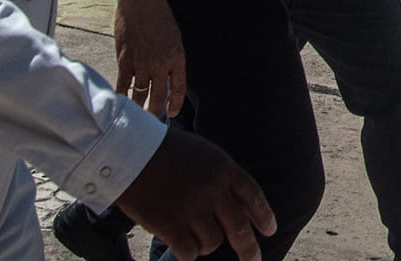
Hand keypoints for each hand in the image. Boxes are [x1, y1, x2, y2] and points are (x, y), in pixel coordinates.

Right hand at [113, 0, 186, 119]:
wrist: (142, 2)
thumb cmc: (160, 18)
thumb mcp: (174, 39)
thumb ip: (171, 59)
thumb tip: (166, 78)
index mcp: (177, 58)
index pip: (178, 89)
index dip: (175, 104)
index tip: (171, 114)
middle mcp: (161, 64)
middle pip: (158, 97)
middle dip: (154, 112)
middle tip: (150, 122)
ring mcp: (142, 63)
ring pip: (139, 94)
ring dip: (137, 107)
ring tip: (134, 116)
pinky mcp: (125, 60)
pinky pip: (123, 84)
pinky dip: (121, 96)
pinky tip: (119, 103)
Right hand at [115, 125, 275, 260]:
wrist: (129, 153)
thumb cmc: (165, 151)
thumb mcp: (203, 154)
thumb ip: (221, 177)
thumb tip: (237, 206)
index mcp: (223, 168)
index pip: (253, 196)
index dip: (264, 216)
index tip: (270, 231)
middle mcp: (213, 190)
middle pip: (239, 228)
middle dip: (249, 249)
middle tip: (254, 260)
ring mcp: (192, 209)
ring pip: (213, 242)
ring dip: (207, 244)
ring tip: (196, 237)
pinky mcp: (170, 226)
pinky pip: (189, 252)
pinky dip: (188, 252)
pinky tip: (182, 246)